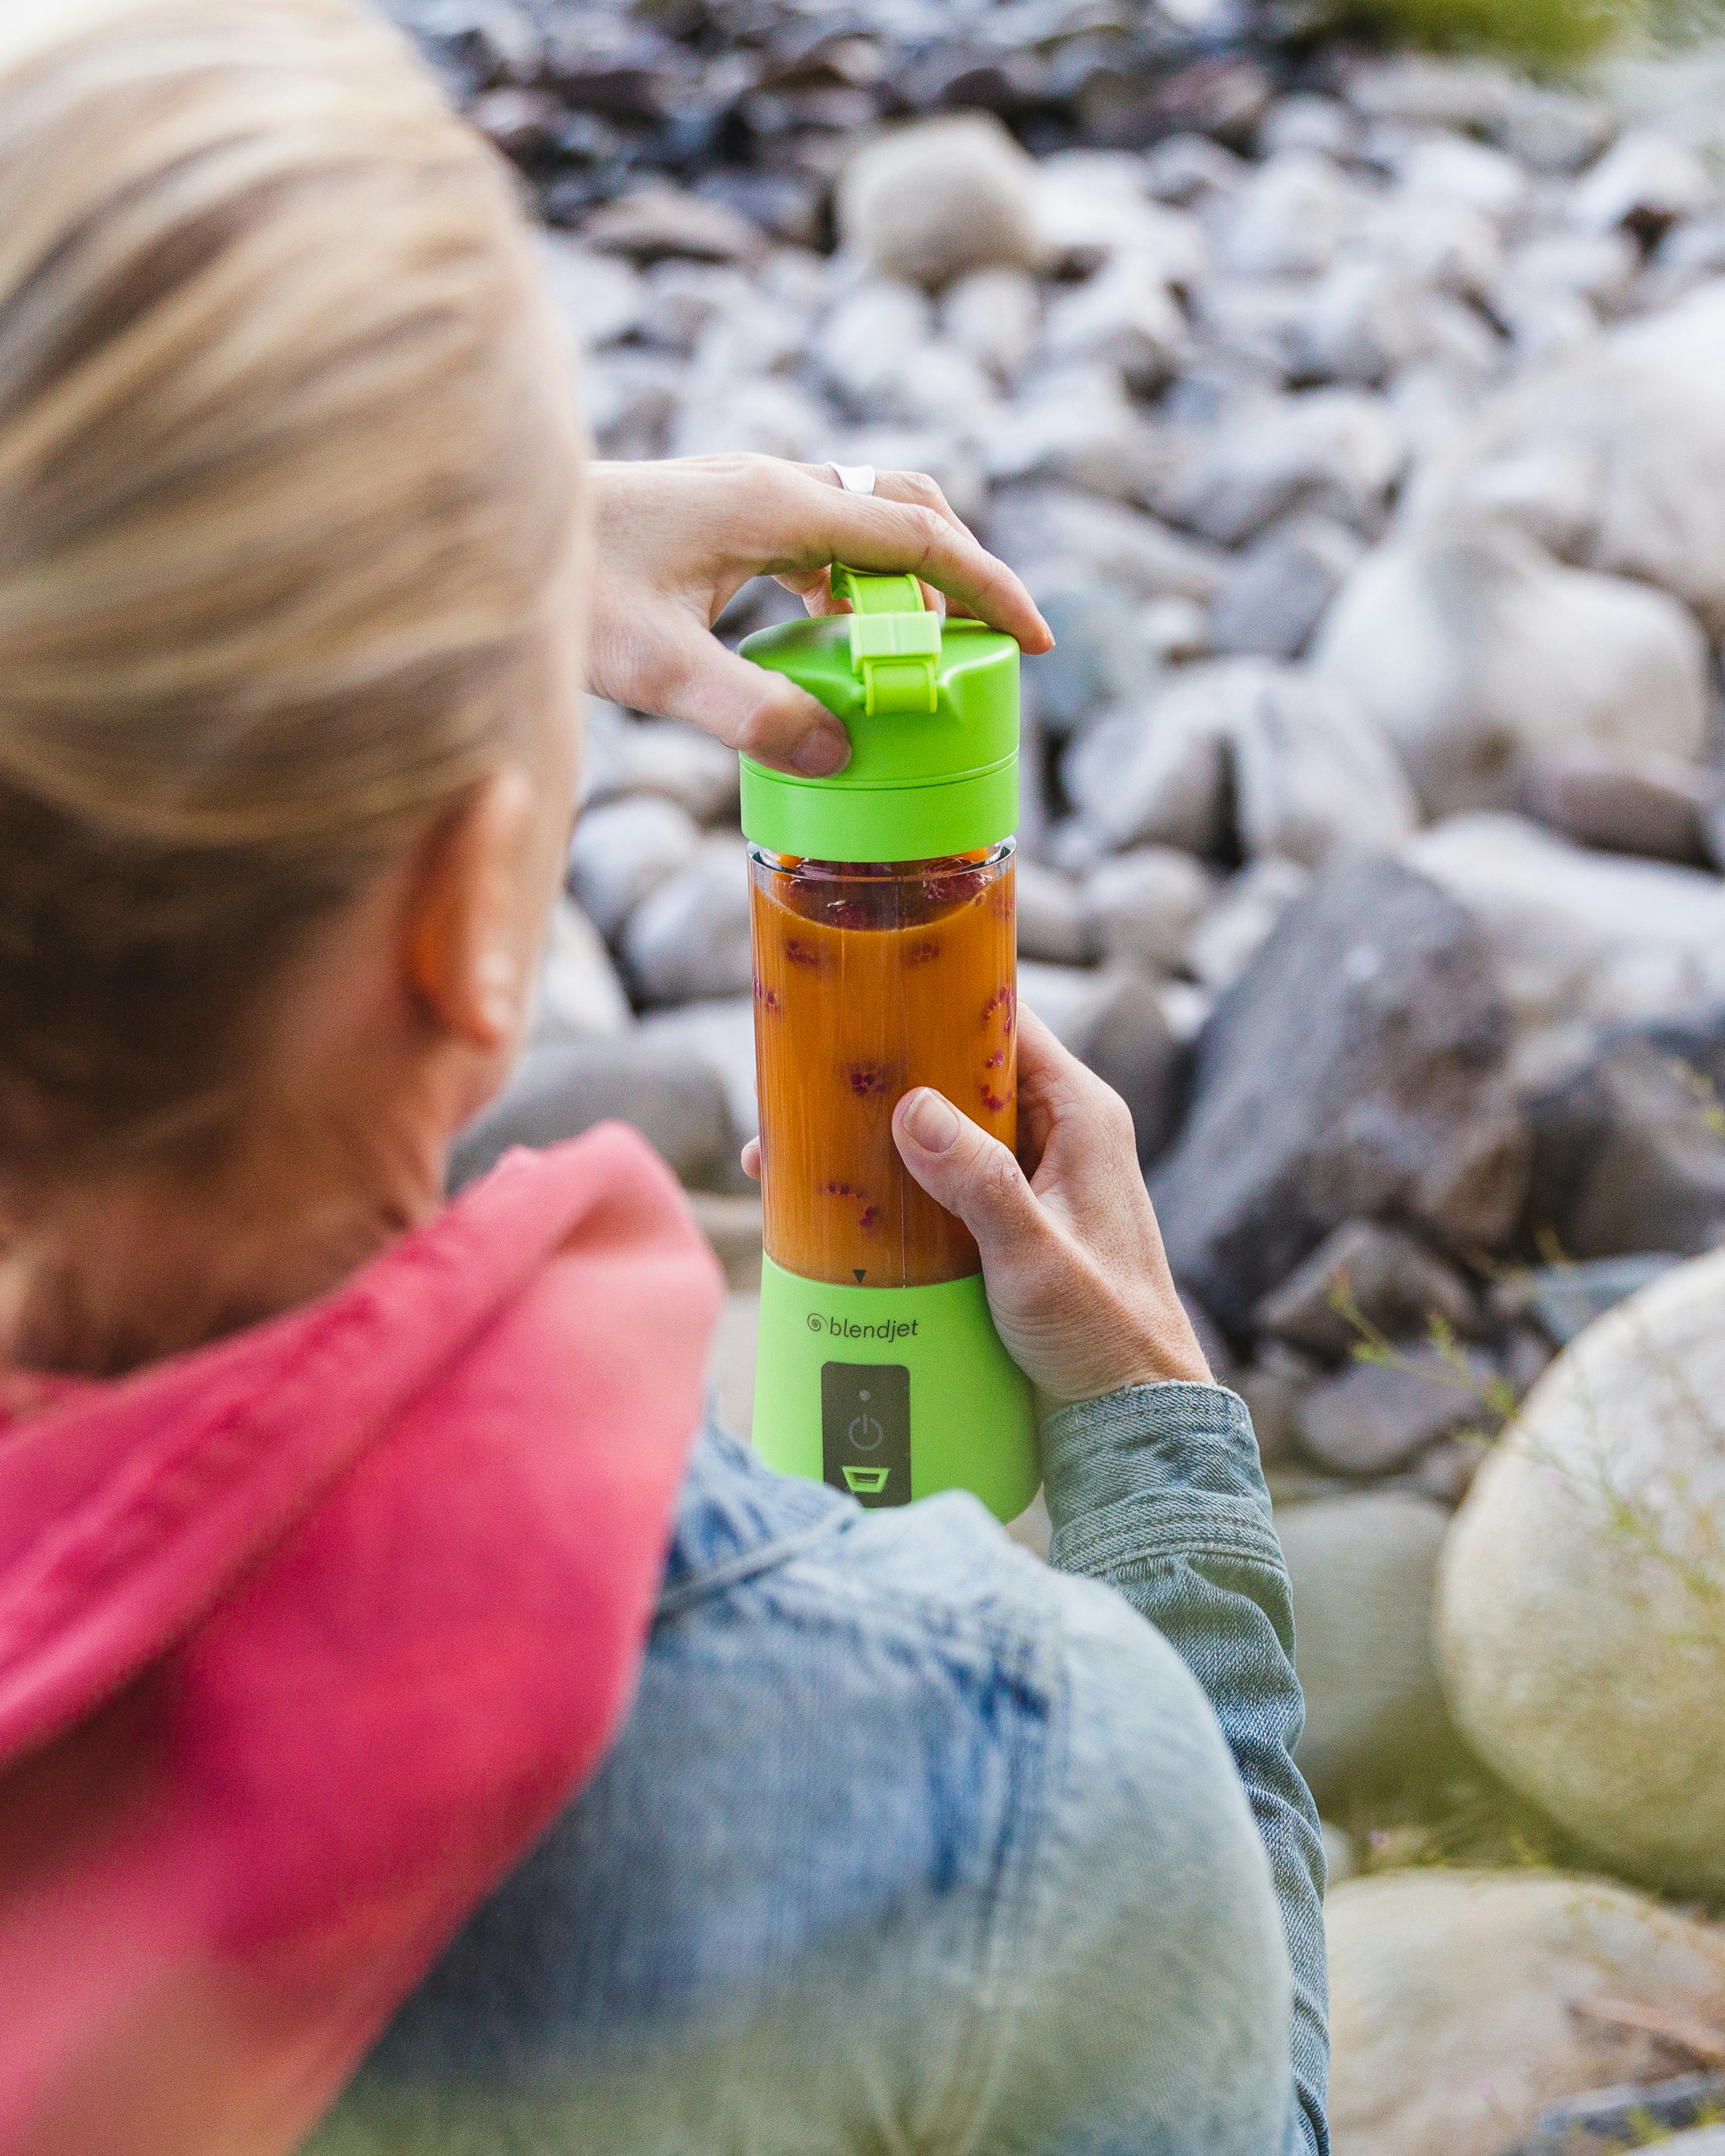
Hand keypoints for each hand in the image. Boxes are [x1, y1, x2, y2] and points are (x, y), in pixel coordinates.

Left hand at [583, 455, 1052, 777]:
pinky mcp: (721, 511)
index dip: (989, 588)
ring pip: (864, 519)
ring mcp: (746, 492)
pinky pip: (820, 537)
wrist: (484, 525)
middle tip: (990, 646)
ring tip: (919, 655)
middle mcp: (770, 483)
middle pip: (907, 508)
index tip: (1036, 641)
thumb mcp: (654, 668)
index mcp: (775, 505)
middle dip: (963, 572)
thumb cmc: (561, 590)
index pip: (919, 538)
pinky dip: (855, 583)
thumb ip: (748, 711)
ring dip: (906, 579)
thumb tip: (840, 752)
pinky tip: (838, 638)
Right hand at [740, 1010, 1210, 1407]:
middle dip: (888, 1071)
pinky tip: (829, 1195)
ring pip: (942, 1125)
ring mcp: (1029, 1173)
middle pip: (960, 1069)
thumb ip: (980, 1182)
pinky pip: (940, 1176)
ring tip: (794, 1139)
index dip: (938, 997)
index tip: (868, 989)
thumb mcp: (1035, 1260)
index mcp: (1080, 1115)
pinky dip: (890, 1180)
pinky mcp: (1004, 1217)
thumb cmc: (1105, 1335)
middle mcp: (1056, 1131)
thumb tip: (913, 1109)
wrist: (1131, 1416)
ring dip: (877, 1132)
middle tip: (806, 1073)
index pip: (1004, 1021)